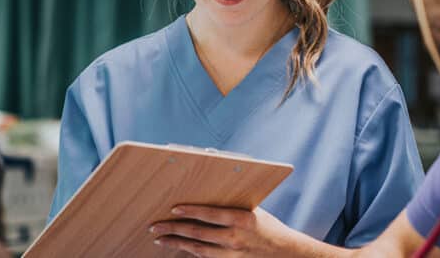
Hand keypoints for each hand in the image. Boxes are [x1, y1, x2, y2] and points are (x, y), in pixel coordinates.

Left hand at [149, 205, 305, 257]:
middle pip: (198, 234)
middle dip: (174, 230)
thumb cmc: (267, 227)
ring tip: (160, 239)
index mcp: (242, 219)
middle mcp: (235, 238)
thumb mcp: (253, 210)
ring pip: (197, 250)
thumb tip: (209, 188)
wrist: (285, 253)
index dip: (190, 211)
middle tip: (155, 226)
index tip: (173, 209)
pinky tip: (178, 248)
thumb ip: (232, 203)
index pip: (210, 214)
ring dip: (176, 244)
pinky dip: (189, 253)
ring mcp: (232, 255)